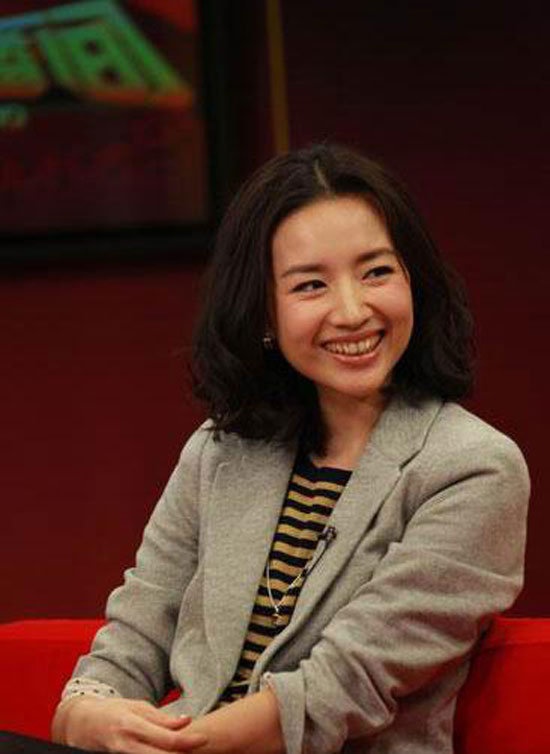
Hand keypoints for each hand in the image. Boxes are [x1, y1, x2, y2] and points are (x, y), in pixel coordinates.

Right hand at [52, 696, 207, 752]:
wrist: (83, 724)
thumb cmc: (115, 712)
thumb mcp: (137, 707)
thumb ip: (161, 718)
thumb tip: (186, 722)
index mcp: (132, 725)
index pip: (166, 738)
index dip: (188, 741)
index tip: (204, 738)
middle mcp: (126, 745)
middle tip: (199, 750)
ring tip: (185, 753)